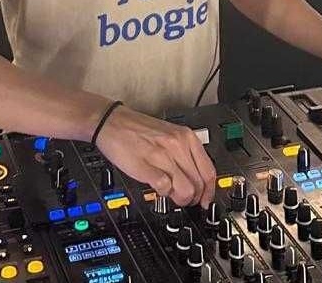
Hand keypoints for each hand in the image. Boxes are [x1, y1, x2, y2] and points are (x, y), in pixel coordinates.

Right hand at [94, 104, 216, 207]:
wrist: (111, 121)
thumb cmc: (138, 130)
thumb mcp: (171, 135)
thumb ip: (185, 154)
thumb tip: (197, 179)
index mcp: (187, 137)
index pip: (209, 171)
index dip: (209, 192)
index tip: (205, 200)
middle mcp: (178, 145)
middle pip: (199, 184)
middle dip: (193, 198)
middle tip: (184, 198)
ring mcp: (162, 155)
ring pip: (186, 189)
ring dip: (179, 198)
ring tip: (170, 193)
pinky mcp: (145, 165)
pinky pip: (164, 187)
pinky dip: (163, 192)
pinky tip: (157, 187)